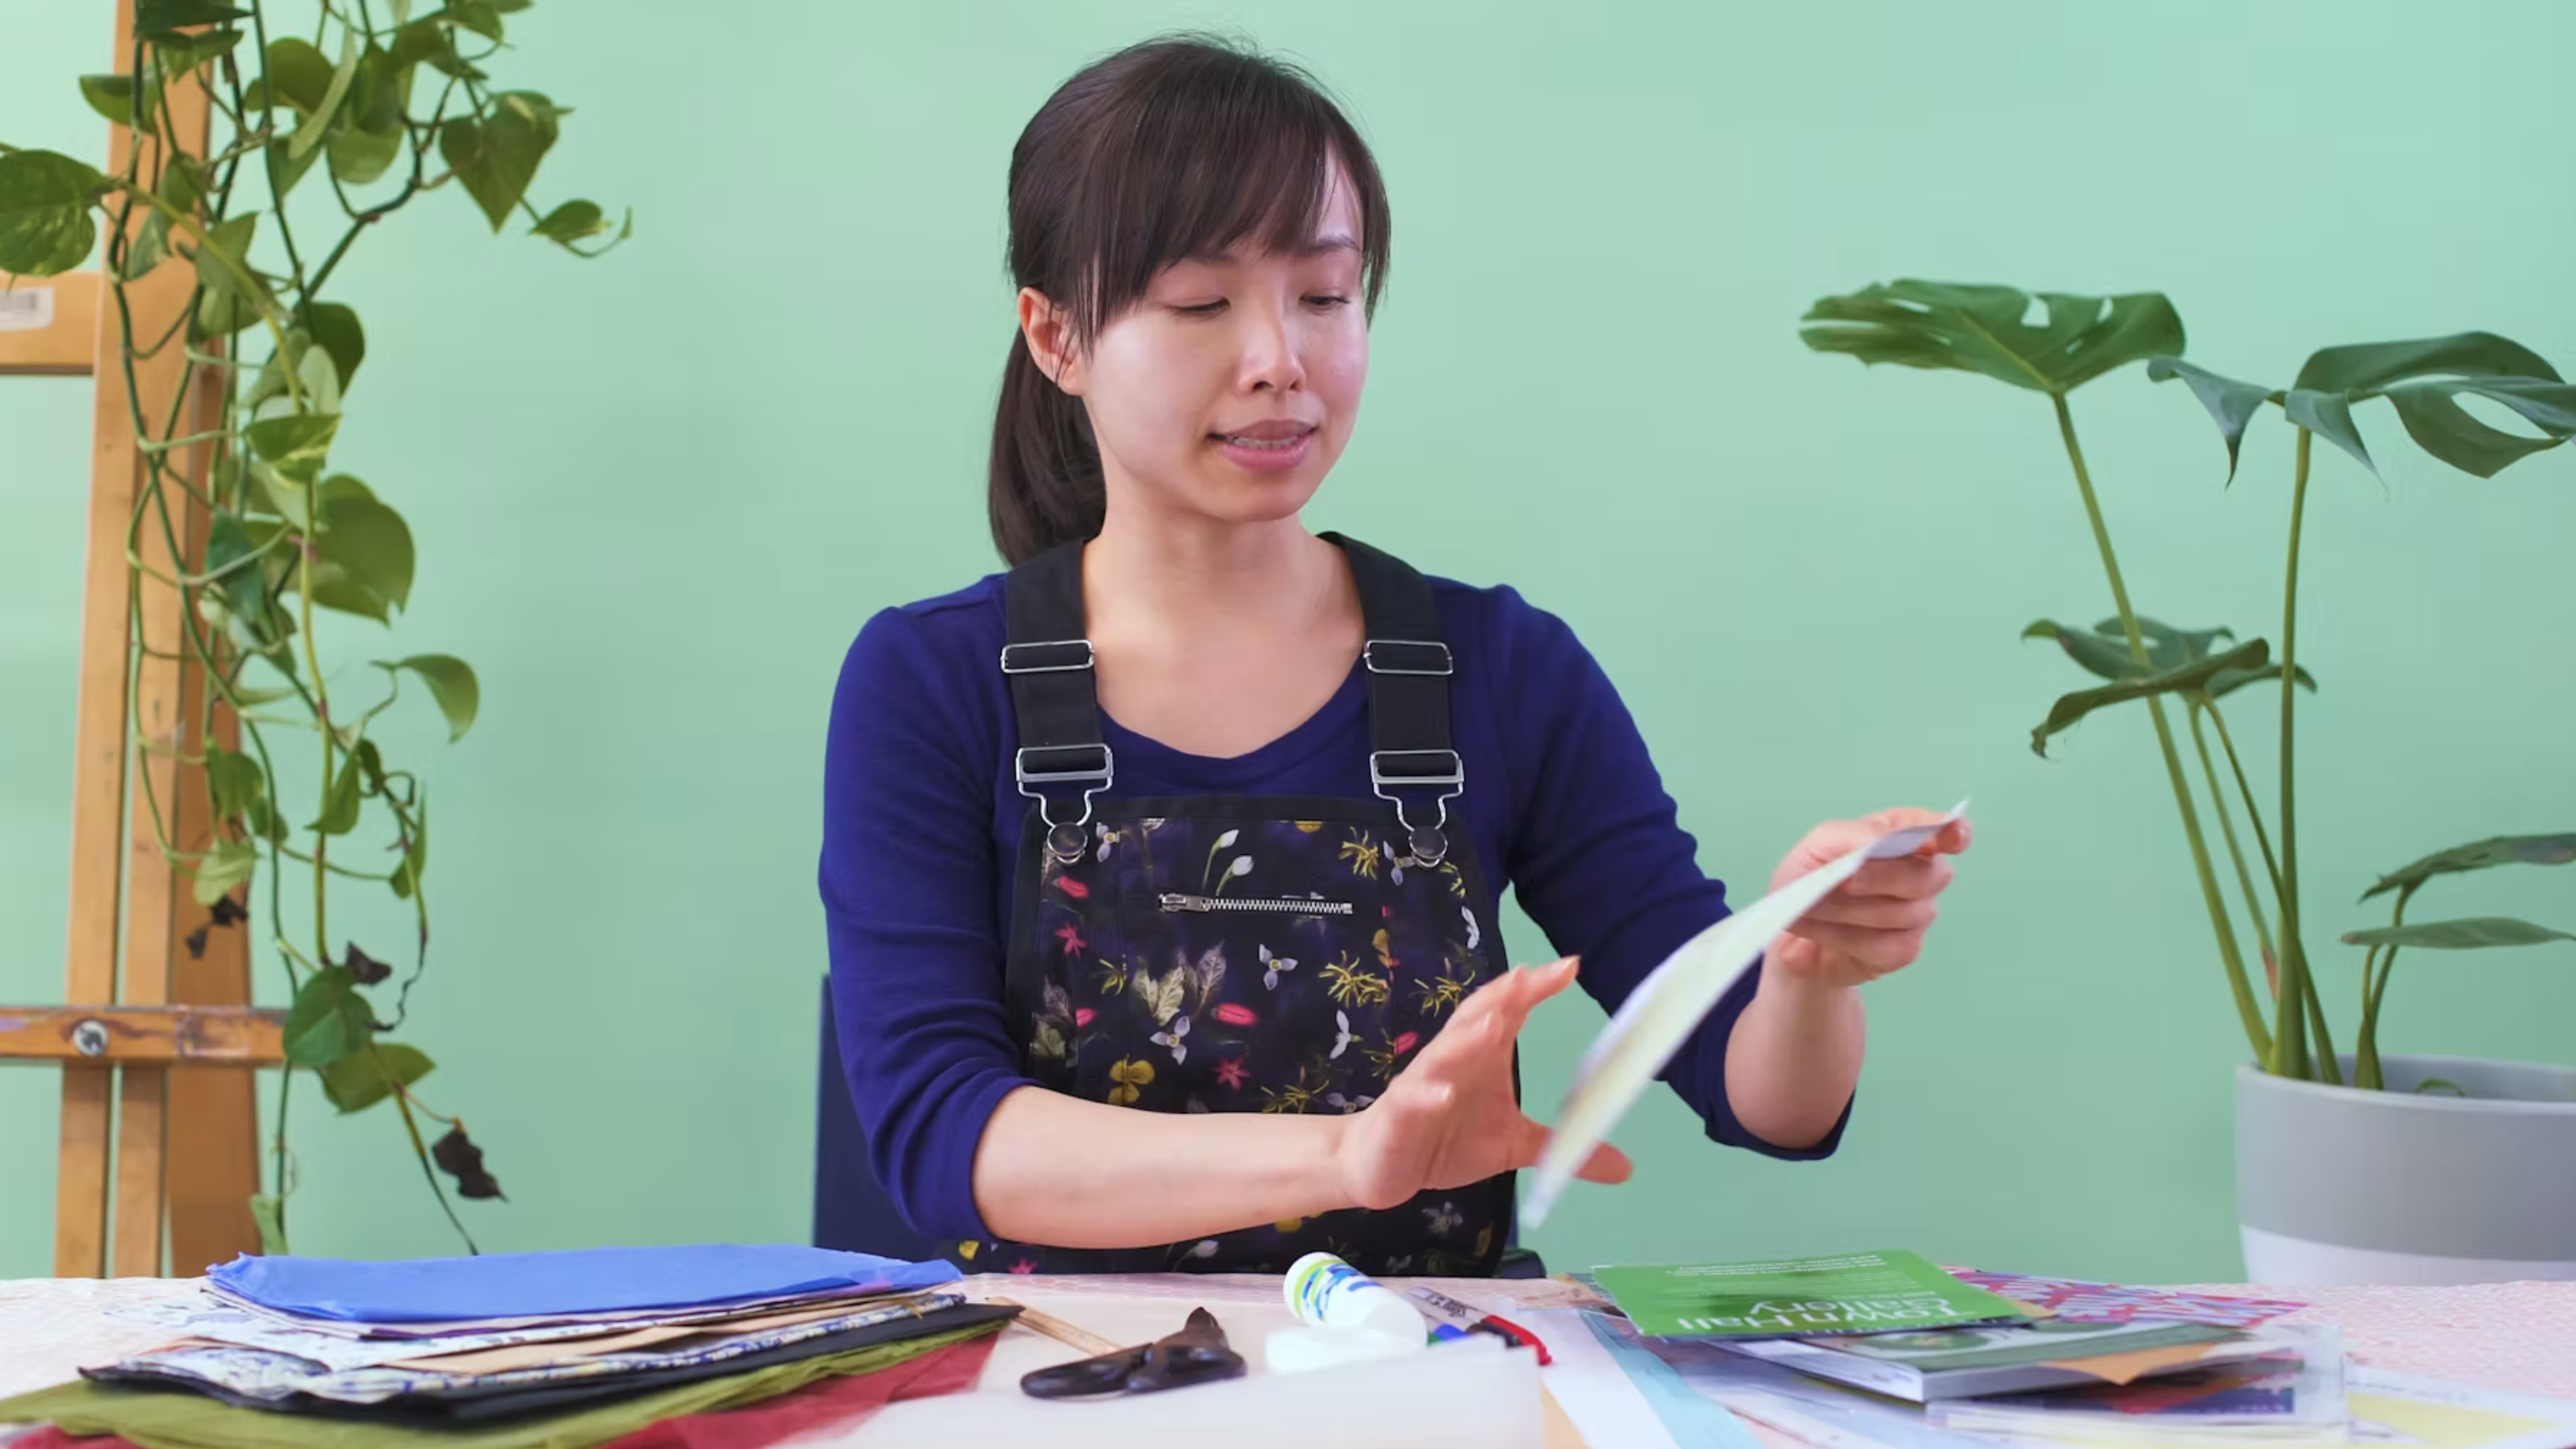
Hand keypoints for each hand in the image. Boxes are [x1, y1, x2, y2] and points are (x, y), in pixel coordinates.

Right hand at [1333, 958, 1631, 1210]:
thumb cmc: (1446, 1140)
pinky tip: (1443, 1094)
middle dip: (1502, 997)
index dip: (1536, 989)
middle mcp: (1453, 1061)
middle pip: (1476, 1019)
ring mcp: (1422, 1084)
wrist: (1381, 1165)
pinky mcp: (1399, 1114)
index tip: (1570, 966)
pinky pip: (1412, 1100)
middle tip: (1530, 976)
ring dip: (1467, 1038)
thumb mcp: (1512, 1146)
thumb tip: (1626, 1168)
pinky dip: (1426, 1094)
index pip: (1510, 1013)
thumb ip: (1561, 1148)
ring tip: (1493, 1023)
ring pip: (1443, 1053)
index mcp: (1482, 1057)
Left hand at [1768, 808, 1971, 989]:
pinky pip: (1889, 945)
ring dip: (1851, 910)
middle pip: (1927, 875)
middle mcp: (1921, 873)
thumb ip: (1852, 835)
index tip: (1952, 836)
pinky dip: (1847, 936)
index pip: (1945, 831)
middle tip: (1845, 881)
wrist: (1790, 926)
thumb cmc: (1811, 875)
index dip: (1952, 833)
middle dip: (1883, 877)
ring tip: (1815, 906)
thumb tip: (1877, 842)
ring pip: (1906, 913)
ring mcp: (1918, 913)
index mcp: (1904, 835)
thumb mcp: (1819, 844)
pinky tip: (1824, 930)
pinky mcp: (1904, 950)